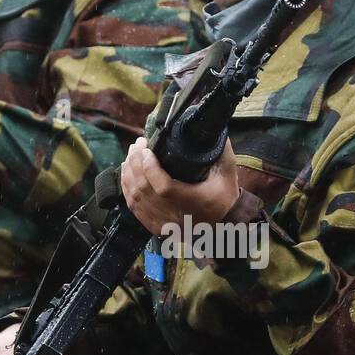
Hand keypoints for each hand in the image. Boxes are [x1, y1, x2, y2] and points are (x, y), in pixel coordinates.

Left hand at [120, 136, 240, 234]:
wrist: (221, 226)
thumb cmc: (223, 198)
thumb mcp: (227, 173)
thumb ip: (221, 150)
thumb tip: (213, 128)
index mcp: (194, 202)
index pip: (164, 187)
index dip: (150, 167)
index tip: (147, 148)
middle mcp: (176, 216)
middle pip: (145, 190)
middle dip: (136, 163)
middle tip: (138, 145)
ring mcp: (163, 224)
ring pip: (136, 198)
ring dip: (129, 173)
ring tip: (131, 155)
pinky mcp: (155, 227)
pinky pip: (134, 208)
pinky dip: (127, 189)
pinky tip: (127, 174)